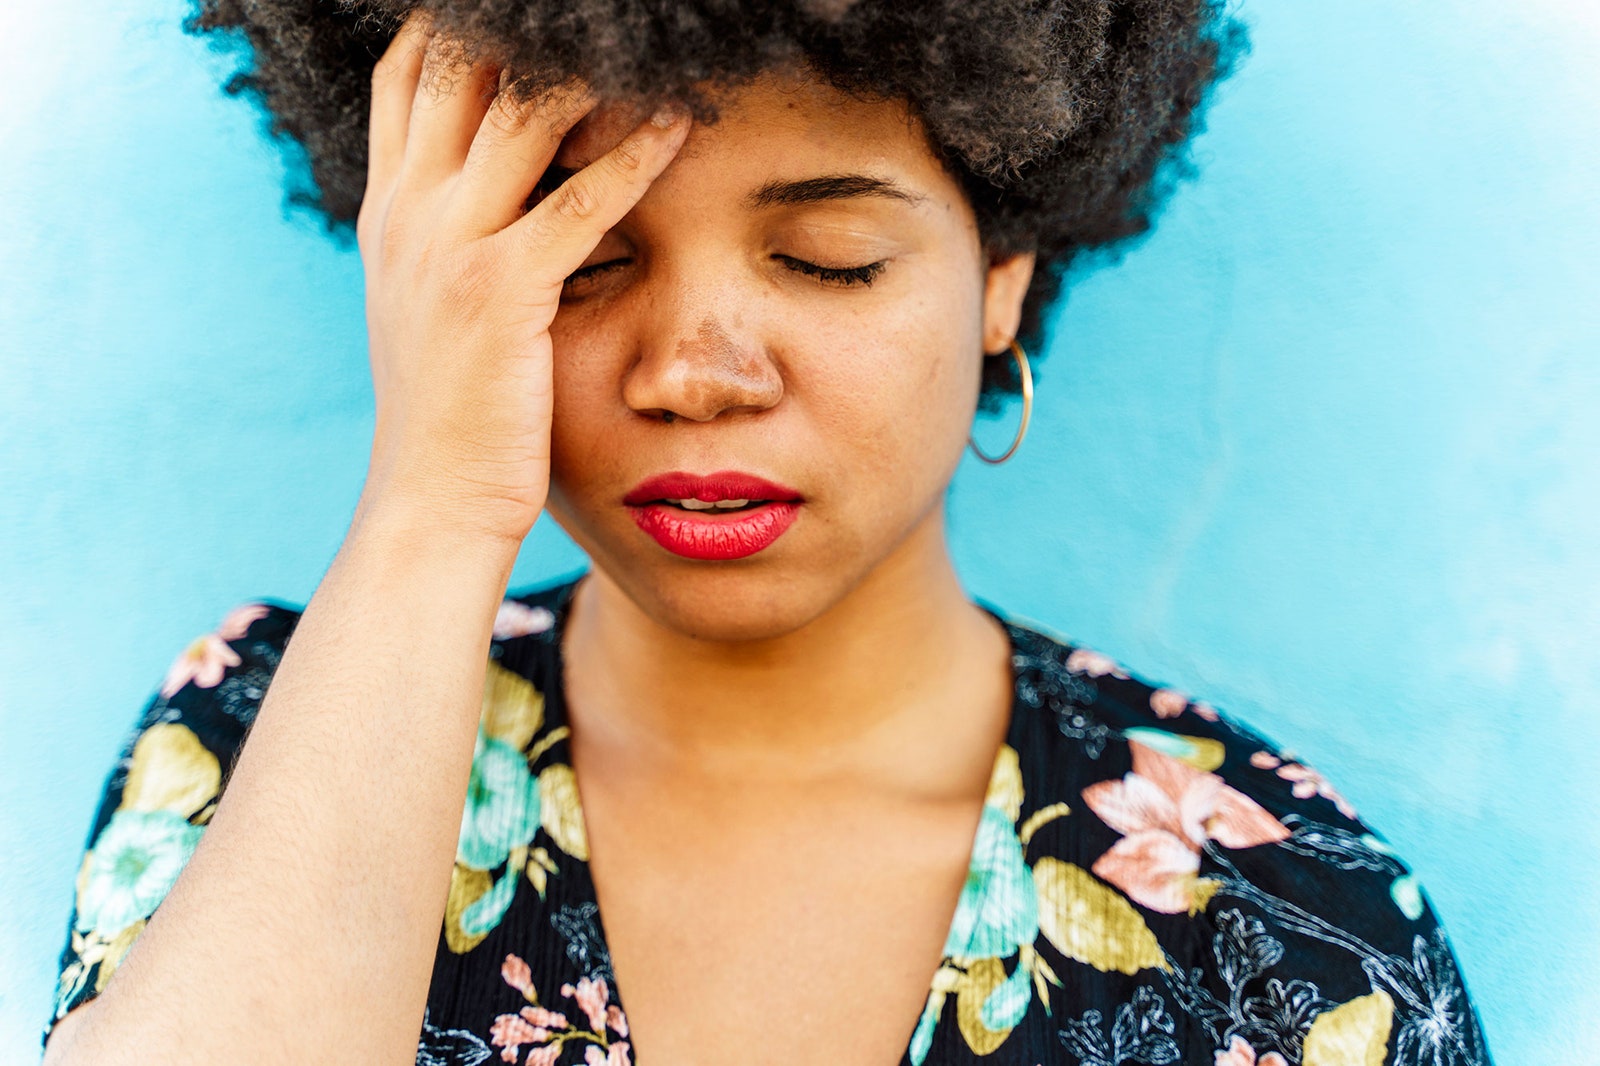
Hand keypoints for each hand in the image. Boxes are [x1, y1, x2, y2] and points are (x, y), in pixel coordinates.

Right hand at [352, 13, 688, 544]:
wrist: (432, 501)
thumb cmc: (453, 411)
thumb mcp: (430, 305)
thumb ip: (454, 236)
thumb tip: (505, 188)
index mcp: (389, 211)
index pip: (406, 75)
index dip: (457, 26)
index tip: (517, 13)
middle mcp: (408, 212)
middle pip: (460, 67)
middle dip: (528, 29)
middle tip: (604, 21)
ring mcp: (448, 248)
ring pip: (521, 113)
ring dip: (592, 69)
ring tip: (653, 48)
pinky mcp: (501, 292)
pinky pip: (580, 200)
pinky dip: (635, 155)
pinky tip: (679, 126)